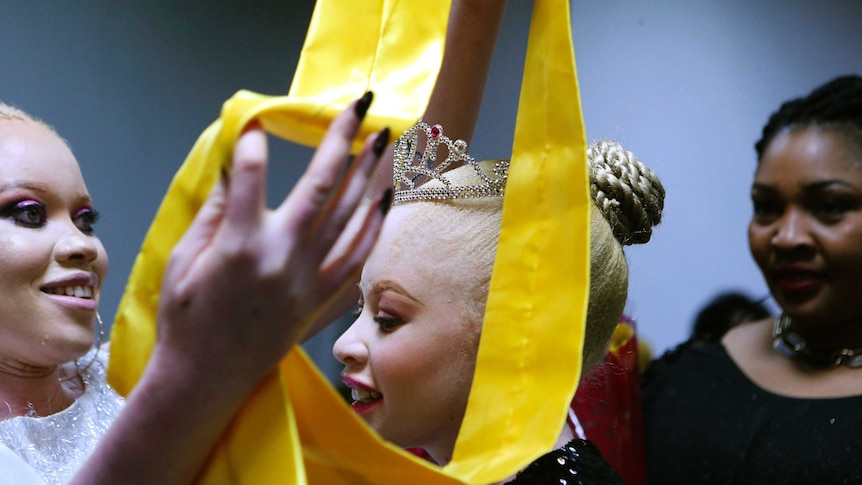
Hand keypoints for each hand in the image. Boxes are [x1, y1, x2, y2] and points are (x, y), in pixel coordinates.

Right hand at [154, 95, 389, 391]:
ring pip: (351, 218)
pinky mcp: (321, 300)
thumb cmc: (187, 321)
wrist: (207, 379)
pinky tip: (385, 201)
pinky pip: (359, 258)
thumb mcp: (182, 261)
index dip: (251, 145)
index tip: (255, 124)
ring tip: (384, 140)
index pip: (249, 178)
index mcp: (238, 246)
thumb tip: (232, 167)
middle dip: (343, 139)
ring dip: (370, 175)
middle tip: (360, 104)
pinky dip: (375, 227)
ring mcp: (308, 280)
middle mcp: (281, 258)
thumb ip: (212, 211)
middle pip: (321, 186)